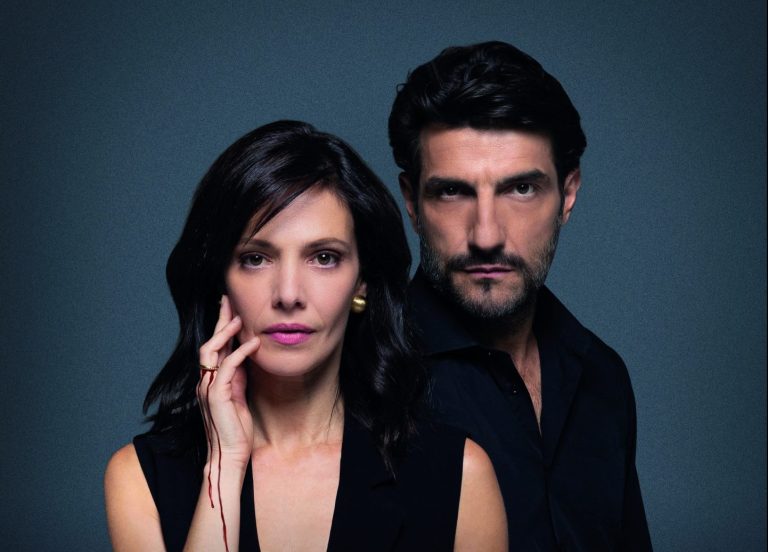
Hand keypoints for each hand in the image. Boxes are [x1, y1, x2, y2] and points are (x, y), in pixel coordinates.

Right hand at [198, 295, 258, 469]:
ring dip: (226, 332)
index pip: (213, 347)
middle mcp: (205, 381)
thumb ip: (238, 376)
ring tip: (240, 318)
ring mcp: (208, 388)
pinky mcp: (217, 395)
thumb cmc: (236, 429)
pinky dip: (240, 352)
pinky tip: (254, 343)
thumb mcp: (239, 395)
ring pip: (211, 351)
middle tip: (228, 300)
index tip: (229, 308)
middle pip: (209, 343)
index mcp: (210, 381)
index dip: (220, 327)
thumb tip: (245, 356)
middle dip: (219, 321)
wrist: (231, 455)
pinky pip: (228, 367)